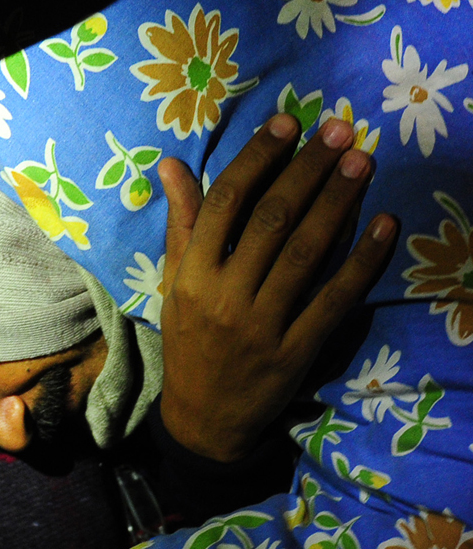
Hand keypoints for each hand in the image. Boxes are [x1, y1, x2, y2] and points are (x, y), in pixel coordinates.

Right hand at [158, 113, 397, 461]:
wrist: (203, 418)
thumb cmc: (188, 344)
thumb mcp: (175, 286)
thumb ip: (182, 226)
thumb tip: (173, 165)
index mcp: (191, 277)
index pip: (225, 203)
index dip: (259, 158)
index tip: (290, 122)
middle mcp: (224, 298)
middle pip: (272, 220)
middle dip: (309, 169)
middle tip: (343, 131)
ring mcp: (262, 327)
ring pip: (305, 253)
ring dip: (339, 203)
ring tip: (363, 163)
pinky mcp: (295, 351)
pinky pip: (334, 299)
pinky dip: (362, 262)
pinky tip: (383, 225)